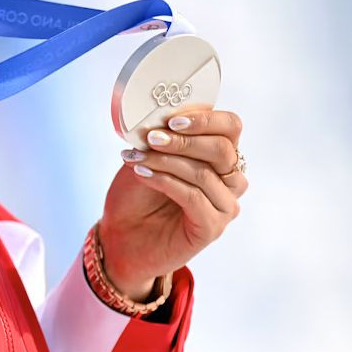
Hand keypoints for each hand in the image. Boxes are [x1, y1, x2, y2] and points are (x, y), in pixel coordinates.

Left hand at [99, 108, 246, 298]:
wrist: (120, 236)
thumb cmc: (135, 196)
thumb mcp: (144, 157)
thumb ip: (160, 137)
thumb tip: (161, 115)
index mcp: (217, 157)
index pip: (231, 127)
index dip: (205, 119)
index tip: (171, 120)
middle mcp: (229, 180)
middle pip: (223, 149)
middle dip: (183, 140)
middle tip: (152, 138)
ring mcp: (224, 205)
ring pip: (205, 173)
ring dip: (167, 161)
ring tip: (136, 158)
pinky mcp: (212, 227)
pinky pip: (194, 197)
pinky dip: (166, 182)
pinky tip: (143, 175)